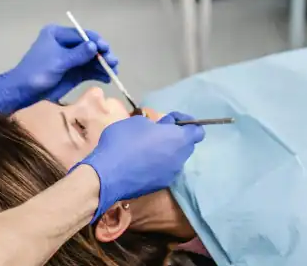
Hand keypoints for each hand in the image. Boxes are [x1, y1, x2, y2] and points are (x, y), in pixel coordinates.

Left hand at [0, 25, 118, 118]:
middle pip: (88, 46)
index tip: (106, 49)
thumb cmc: (37, 73)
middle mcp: (65, 44)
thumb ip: (78, 54)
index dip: (95, 41)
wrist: (23, 92)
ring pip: (90, 59)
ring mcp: (69, 59)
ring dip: (102, 64)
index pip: (81, 35)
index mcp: (57, 34)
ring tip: (113, 71)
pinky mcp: (72, 72)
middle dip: (101, 54)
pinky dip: (98, 73)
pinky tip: (107, 78)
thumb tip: (95, 46)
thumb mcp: (58, 61)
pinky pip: (88, 70)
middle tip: (113, 62)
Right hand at [74, 112, 204, 221]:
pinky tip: (139, 163)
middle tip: (155, 132)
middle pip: (186, 145)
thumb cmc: (124, 141)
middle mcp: (180, 159)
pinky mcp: (159, 186)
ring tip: (144, 148)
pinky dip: (156, 164)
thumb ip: (154, 124)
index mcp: (178, 140)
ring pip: (174, 159)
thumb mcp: (137, 121)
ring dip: (165, 151)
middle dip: (174, 136)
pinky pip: (163, 170)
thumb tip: (156, 129)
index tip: (168, 120)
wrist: (108, 174)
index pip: (197, 130)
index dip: (185, 121)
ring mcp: (170, 175)